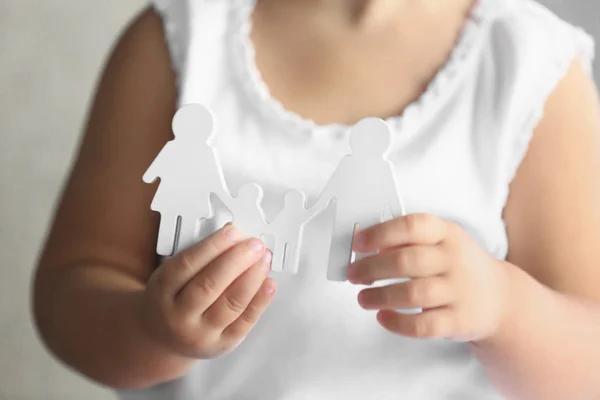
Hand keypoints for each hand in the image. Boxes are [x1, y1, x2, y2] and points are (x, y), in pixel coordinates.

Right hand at [140, 224, 275, 358]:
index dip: (213, 246)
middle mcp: (178, 316)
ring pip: (230, 303)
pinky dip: (260, 300)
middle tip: (254, 244)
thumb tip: (234, 239)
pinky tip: (269, 283)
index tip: (233, 231)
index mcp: (161, 291)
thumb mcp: (170, 276)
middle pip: (209, 285)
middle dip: (236, 261)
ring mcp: (200, 334)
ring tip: (264, 259)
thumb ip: (197, 258)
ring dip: (252, 277)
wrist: (164, 340)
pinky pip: (245, 321)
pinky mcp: (222, 344)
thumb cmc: (172, 299)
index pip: (187, 265)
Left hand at [347, 214, 509, 341]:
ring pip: (413, 294)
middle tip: (353, 274)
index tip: (359, 244)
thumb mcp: (439, 242)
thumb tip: (361, 242)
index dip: (381, 233)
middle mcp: (455, 260)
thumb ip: (404, 241)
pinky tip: (383, 317)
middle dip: (372, 268)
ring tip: (363, 298)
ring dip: (380, 297)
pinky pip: (424, 325)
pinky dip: (398, 323)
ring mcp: (460, 291)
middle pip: (407, 261)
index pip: (412, 226)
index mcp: (446, 233)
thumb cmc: (456, 266)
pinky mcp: (459, 321)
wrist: (499, 298)